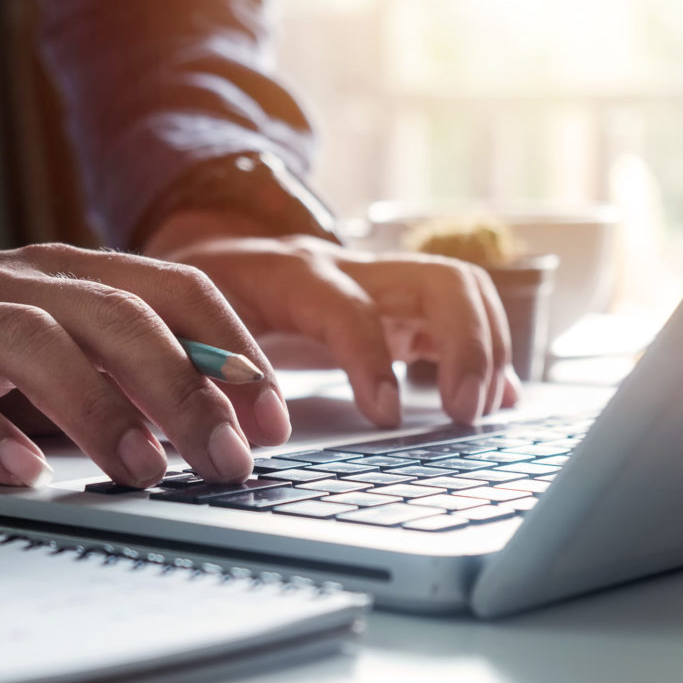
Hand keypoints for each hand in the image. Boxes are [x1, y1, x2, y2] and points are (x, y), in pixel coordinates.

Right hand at [0, 244, 289, 487]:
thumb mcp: (53, 353)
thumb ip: (123, 373)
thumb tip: (219, 426)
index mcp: (69, 272)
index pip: (174, 288)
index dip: (232, 350)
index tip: (271, 416)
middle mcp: (18, 282)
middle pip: (118, 315)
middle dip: (184, 387)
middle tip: (227, 457)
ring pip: (36, 342)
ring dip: (99, 407)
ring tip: (143, 468)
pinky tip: (23, 471)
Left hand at [145, 211, 519, 427]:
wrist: (208, 255)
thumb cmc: (199, 297)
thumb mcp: (189, 326)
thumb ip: (210, 369)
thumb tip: (233, 428)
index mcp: (293, 273)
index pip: (349, 308)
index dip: (371, 360)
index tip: (384, 416)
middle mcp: (350, 269)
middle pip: (439, 281)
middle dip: (468, 345)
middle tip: (464, 413)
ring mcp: (381, 284)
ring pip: (461, 292)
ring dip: (488, 349)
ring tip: (480, 411)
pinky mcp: (397, 306)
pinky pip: (456, 319)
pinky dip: (484, 356)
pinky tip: (494, 398)